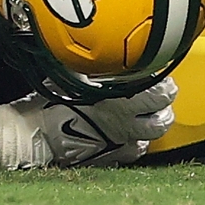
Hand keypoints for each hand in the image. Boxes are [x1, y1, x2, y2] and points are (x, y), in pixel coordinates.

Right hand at [19, 78, 176, 166]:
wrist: (39, 133)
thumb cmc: (54, 100)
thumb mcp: (77, 71)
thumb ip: (100, 65)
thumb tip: (109, 50)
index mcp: (122, 96)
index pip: (161, 90)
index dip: (164, 84)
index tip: (159, 77)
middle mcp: (128, 119)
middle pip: (163, 114)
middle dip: (165, 104)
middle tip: (161, 94)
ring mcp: (122, 139)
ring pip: (155, 133)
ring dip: (158, 122)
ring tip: (154, 113)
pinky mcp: (114, 154)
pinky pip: (136, 149)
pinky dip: (138, 141)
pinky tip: (131, 134)